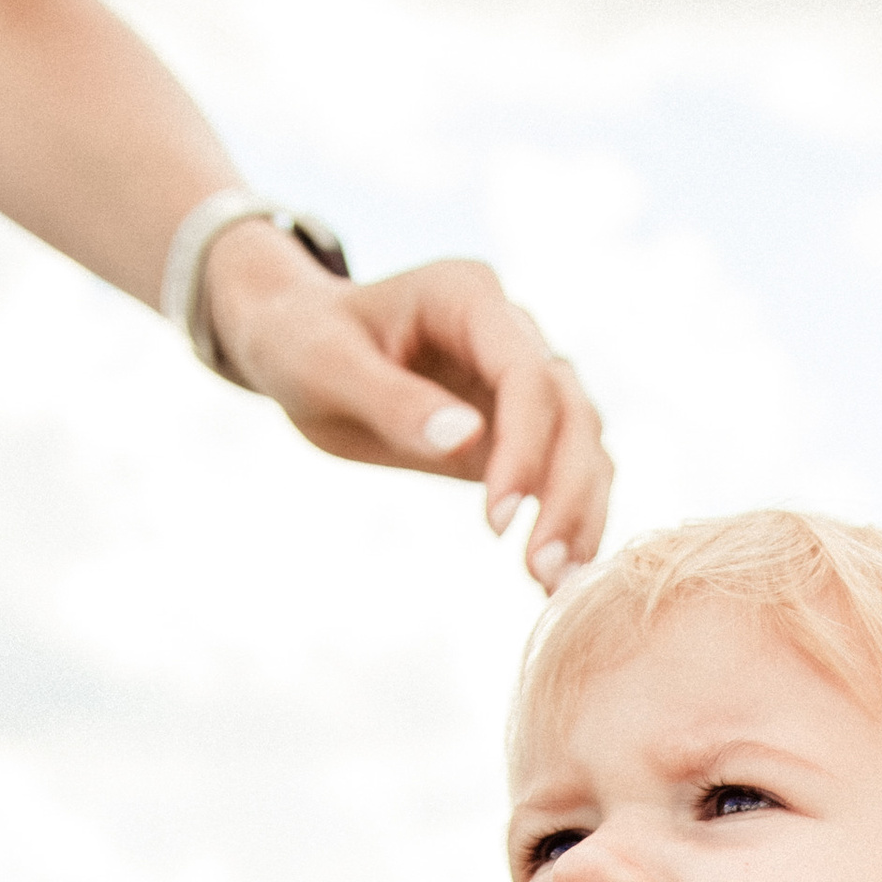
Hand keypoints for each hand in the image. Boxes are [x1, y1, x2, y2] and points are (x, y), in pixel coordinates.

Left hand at [203, 233, 612, 590]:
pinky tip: (551, 579)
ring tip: (553, 584)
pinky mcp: (519, 427)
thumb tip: (467, 439)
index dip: (524, 448)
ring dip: (580, 515)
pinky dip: (568, 522)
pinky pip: (564, 472)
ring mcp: (522, 380)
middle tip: (540, 570)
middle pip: (572, 412)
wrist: (297, 346)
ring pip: (584, 444)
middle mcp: (512, 332)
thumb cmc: (301, 344)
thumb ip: (394, 400)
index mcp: (468, 297)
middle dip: (566, 493)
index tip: (496, 522)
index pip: (527, 374)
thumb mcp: (326, 367)